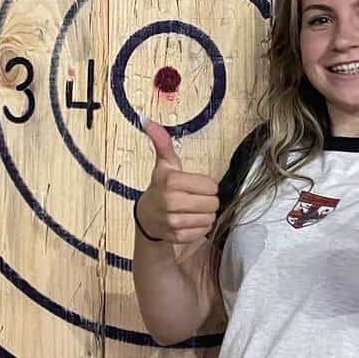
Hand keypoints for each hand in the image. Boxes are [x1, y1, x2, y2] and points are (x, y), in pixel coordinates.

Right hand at [136, 120, 219, 243]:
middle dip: (208, 200)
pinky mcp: (176, 236)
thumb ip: (162, 142)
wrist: (146, 216)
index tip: (196, 186)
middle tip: (196, 198)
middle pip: (212, 203)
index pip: (210, 186)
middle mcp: (171, 202)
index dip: (207, 185)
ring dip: (205, 214)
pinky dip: (200, 227)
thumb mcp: (164, 164)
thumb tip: (147, 121)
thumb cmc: (161, 187)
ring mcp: (173, 221)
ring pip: (209, 218)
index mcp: (171, 181)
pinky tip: (190, 220)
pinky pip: (202, 231)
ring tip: (193, 210)